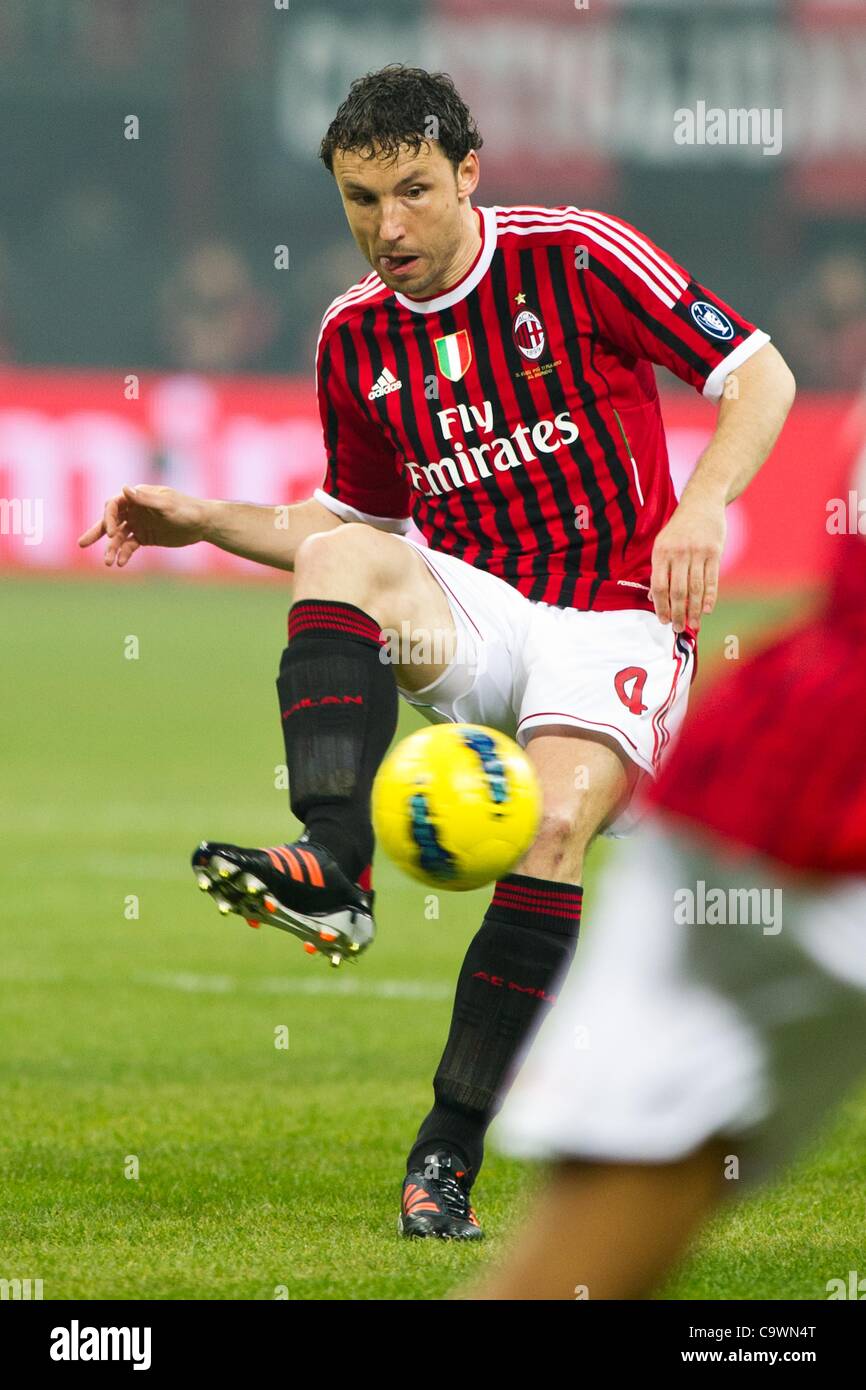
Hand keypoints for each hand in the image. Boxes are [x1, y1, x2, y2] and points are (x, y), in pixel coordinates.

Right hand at [77, 484, 208, 567]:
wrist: (202, 524)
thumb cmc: (186, 510)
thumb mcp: (166, 505)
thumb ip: (145, 499)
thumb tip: (125, 488)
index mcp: (137, 496)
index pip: (114, 505)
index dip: (109, 518)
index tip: (113, 533)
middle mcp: (134, 509)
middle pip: (110, 520)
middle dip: (97, 532)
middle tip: (82, 544)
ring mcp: (138, 523)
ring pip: (118, 536)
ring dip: (111, 549)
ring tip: (108, 563)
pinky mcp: (144, 536)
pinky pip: (129, 545)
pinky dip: (124, 554)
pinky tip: (121, 564)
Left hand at [650, 495, 725, 632]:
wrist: (702, 503)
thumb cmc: (679, 528)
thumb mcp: (662, 544)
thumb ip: (658, 570)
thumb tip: (654, 597)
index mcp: (661, 552)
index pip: (659, 586)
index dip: (660, 606)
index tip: (662, 620)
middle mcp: (679, 553)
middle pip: (677, 590)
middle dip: (677, 613)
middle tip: (678, 628)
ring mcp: (698, 552)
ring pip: (695, 588)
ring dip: (694, 609)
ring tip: (693, 624)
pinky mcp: (714, 552)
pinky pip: (711, 579)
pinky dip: (709, 597)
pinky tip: (707, 610)